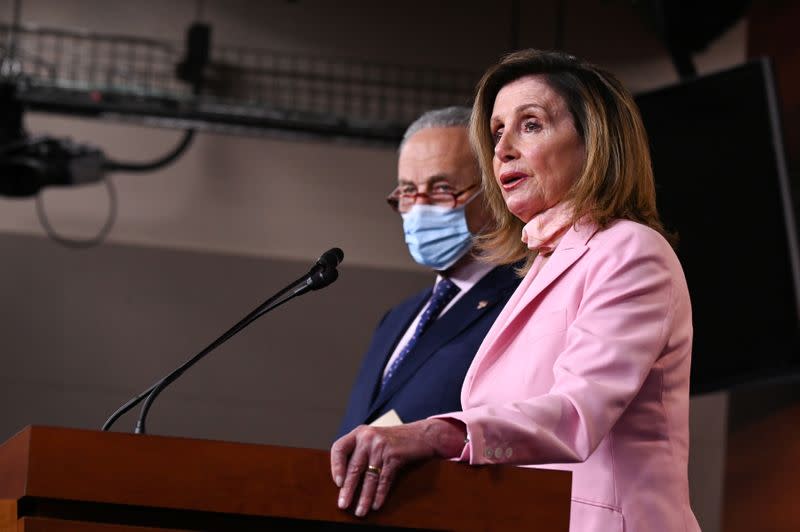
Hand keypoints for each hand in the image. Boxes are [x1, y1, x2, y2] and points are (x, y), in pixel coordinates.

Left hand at [330, 418, 465, 516]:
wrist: (422, 434)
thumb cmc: (395, 440)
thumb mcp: (374, 439)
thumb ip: (360, 451)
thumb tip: (344, 478)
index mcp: (359, 433)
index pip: (339, 448)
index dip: (335, 466)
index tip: (337, 482)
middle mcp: (368, 438)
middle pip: (354, 467)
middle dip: (348, 489)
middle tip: (343, 504)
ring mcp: (381, 447)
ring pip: (369, 477)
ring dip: (364, 497)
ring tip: (360, 510)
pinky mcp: (394, 456)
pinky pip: (384, 479)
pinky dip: (379, 494)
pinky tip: (375, 504)